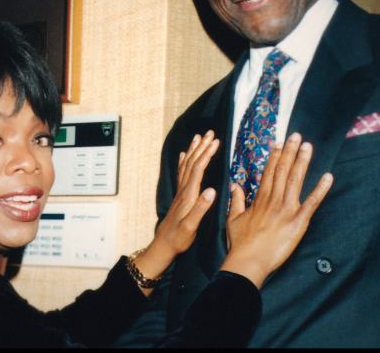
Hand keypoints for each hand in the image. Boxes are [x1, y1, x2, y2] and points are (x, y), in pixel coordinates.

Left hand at [130, 131, 218, 293]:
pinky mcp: (179, 196)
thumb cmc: (179, 239)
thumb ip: (201, 208)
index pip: (198, 169)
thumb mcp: (191, 226)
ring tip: (199, 137)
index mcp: (189, 196)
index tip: (216, 141)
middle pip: (192, 163)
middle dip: (202, 147)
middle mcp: (183, 190)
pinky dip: (184, 160)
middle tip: (210, 133)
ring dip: (194, 150)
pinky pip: (182, 173)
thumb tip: (212, 190)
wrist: (163, 246)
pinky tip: (185, 154)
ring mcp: (180, 192)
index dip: (206, 154)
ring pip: (187, 165)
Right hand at [220, 133, 332, 288]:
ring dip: (302, 162)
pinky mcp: (298, 222)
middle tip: (297, 136)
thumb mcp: (233, 219)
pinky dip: (320, 190)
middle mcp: (274, 200)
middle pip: (283, 171)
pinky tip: (328, 177)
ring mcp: (287, 210)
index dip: (275, 157)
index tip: (279, 143)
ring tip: (308, 146)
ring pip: (295, 181)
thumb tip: (234, 185)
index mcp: (260, 199)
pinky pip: (311, 204)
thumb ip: (236, 200)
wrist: (248, 261)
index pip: (269, 173)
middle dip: (290, 152)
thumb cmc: (240, 244)